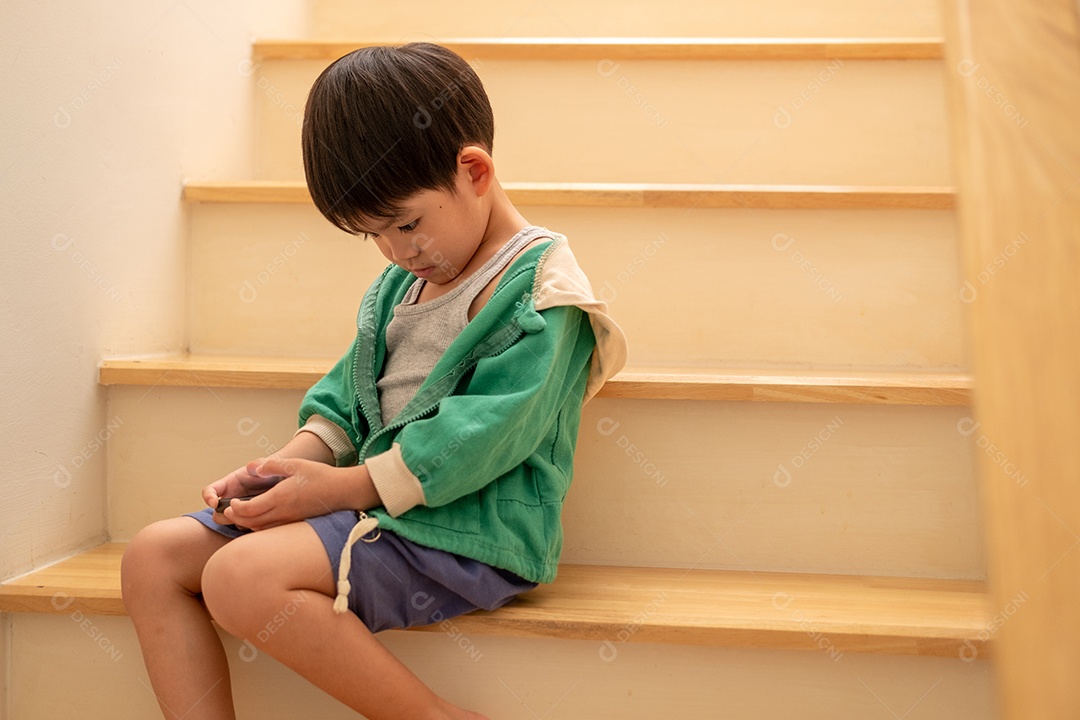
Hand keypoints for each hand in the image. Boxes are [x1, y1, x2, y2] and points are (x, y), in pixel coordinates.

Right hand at [202, 462, 284, 524]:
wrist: (284, 481)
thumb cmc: (272, 472)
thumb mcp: (265, 466)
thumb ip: (258, 465)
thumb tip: (250, 467)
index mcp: (229, 484)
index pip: (209, 491)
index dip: (208, 497)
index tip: (215, 502)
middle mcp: (231, 500)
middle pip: (217, 515)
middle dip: (224, 516)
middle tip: (238, 512)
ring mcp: (240, 512)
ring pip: (233, 523)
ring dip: (240, 521)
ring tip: (256, 513)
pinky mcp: (251, 520)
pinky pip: (246, 528)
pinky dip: (252, 526)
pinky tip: (264, 519)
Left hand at [215, 457, 370, 530]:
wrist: (343, 491)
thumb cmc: (320, 476)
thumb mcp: (295, 464)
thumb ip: (271, 465)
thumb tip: (250, 468)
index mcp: (280, 497)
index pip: (250, 509)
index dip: (236, 508)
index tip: (233, 501)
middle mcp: (283, 512)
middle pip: (251, 522)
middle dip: (237, 518)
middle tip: (230, 510)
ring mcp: (289, 520)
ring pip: (261, 529)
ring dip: (247, 524)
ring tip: (241, 515)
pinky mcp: (295, 523)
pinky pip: (271, 530)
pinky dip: (260, 527)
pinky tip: (260, 519)